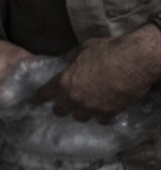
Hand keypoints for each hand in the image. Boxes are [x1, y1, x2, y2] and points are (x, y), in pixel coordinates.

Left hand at [30, 24, 160, 123]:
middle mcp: (74, 98)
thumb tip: (65, 60)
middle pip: (60, 111)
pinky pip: (101, 121)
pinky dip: (102, 117)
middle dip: (63, 107)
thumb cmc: (108, 50)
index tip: (34, 104)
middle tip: (67, 102)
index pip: (44, 94)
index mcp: (63, 82)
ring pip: (80, 118)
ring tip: (88, 106)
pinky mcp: (108, 113)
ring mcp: (91, 108)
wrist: (135, 60)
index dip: (38, 100)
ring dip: (82, 112)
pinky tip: (105, 112)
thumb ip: (71, 58)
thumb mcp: (84, 48)